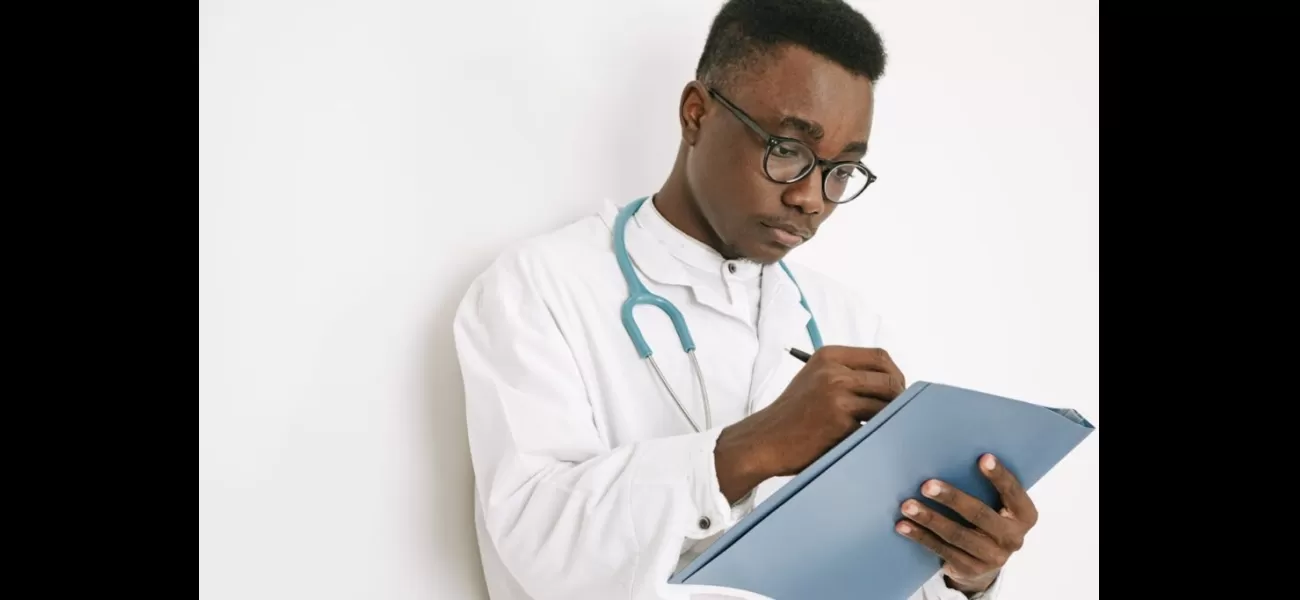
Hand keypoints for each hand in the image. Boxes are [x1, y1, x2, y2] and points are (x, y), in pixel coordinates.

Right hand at [714, 345, 904, 502]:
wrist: (764, 440)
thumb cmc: (792, 414)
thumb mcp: (814, 378)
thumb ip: (846, 373)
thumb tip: (891, 382)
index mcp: (828, 356)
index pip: (880, 356)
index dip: (895, 374)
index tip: (896, 390)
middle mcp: (833, 372)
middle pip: (888, 380)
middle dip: (898, 399)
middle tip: (895, 414)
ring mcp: (836, 397)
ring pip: (885, 405)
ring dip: (887, 419)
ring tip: (879, 428)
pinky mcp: (839, 423)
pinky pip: (871, 428)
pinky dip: (872, 435)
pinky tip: (863, 441)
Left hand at [895, 454, 1038, 594]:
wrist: (984, 564)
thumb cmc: (988, 518)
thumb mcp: (997, 505)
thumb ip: (986, 487)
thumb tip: (952, 454)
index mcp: (1024, 515)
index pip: (1013, 493)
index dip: (999, 476)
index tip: (983, 458)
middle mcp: (1012, 538)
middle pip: (979, 514)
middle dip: (952, 498)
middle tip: (927, 485)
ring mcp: (992, 557)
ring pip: (956, 534)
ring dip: (929, 518)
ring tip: (907, 505)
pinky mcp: (970, 569)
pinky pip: (942, 550)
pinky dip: (920, 536)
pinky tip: (903, 526)